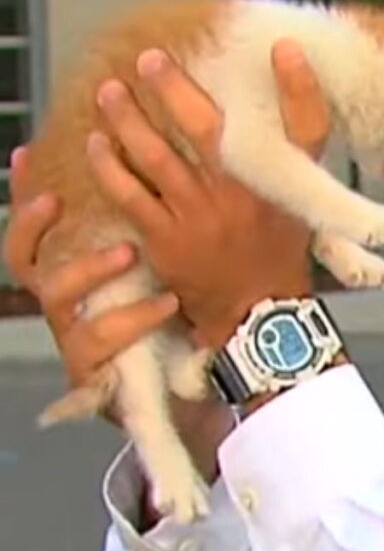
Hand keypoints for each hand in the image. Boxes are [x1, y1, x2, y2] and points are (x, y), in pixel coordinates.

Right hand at [2, 147, 178, 417]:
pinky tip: (167, 302)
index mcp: (75, 280)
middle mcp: (65, 307)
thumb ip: (148, 236)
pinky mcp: (92, 375)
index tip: (25, 155)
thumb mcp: (164, 274)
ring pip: (58, 298)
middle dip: (33, 227)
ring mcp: (74, 341)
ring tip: (129, 252)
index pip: (34, 234)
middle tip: (57, 199)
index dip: (22, 198)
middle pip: (23, 262)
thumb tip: (158, 174)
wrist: (194, 395)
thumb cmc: (178, 328)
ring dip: (90, 270)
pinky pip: (102, 340)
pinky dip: (134, 318)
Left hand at [87, 39, 330, 347]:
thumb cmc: (276, 249)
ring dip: (129, 120)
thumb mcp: (300, 202)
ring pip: (158, 157)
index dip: (299, 89)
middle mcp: (246, 198)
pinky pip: (130, 194)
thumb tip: (283, 84)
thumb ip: (293, 153)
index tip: (283, 49)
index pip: (306, 130)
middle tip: (150, 61)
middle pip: (210, 132)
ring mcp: (203, 218)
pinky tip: (97, 144)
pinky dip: (110, 165)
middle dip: (175, 90)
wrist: (257, 313)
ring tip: (111, 93)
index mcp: (284, 187)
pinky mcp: (169, 240)